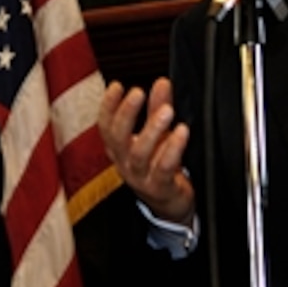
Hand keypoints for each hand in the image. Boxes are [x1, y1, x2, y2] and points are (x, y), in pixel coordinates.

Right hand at [98, 77, 194, 224]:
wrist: (169, 204)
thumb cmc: (158, 165)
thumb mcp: (156, 134)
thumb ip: (157, 108)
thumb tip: (161, 82)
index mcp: (119, 150)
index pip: (105, 126)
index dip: (108, 106)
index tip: (117, 86)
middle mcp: (125, 163)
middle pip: (117, 138)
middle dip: (126, 113)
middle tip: (138, 92)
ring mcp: (140, 178)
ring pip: (140, 154)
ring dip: (152, 130)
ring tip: (166, 111)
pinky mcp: (160, 188)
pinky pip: (163, 169)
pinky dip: (173, 150)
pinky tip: (182, 133)